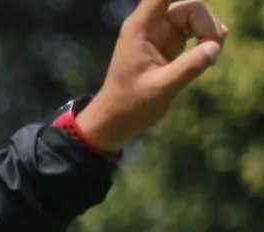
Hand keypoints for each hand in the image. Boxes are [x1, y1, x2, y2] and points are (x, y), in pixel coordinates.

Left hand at [78, 0, 229, 151]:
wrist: (116, 119)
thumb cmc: (131, 105)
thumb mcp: (161, 88)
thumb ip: (188, 67)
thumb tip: (214, 47)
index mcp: (140, 28)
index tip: (201, 3)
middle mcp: (149, 25)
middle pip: (189, 6)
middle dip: (207, 23)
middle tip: (216, 47)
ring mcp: (160, 32)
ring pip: (194, 16)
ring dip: (209, 30)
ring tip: (214, 53)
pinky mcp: (168, 43)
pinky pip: (194, 29)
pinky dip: (206, 37)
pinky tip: (212, 52)